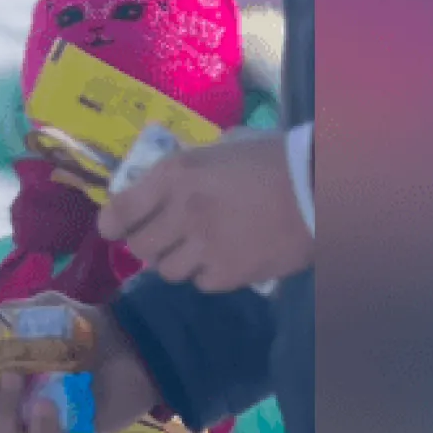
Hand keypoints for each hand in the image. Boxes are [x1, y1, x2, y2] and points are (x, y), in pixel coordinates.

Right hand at [0, 294, 160, 432]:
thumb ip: (18, 313)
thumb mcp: (49, 311)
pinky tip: (45, 403)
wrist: (136, 343)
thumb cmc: (88, 330)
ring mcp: (46, 430)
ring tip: (13, 377)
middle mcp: (20, 414)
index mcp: (7, 389)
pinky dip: (42, 427)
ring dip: (1, 414)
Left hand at [97, 131, 312, 292]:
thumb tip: (161, 184)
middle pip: (139, 247)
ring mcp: (204, 246)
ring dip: (179, 262)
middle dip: (150, 244)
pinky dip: (209, 275)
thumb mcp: (220, 149)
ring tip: (201, 249)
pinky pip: (201, 284)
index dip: (113, 223)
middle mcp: (181, 212)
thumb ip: (187, 169)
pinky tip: (227, 259)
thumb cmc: (273, 159)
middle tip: (167, 238)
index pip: (118, 211)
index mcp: (175, 174)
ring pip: (167, 271)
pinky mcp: (229, 273)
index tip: (115, 227)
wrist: (320, 187)